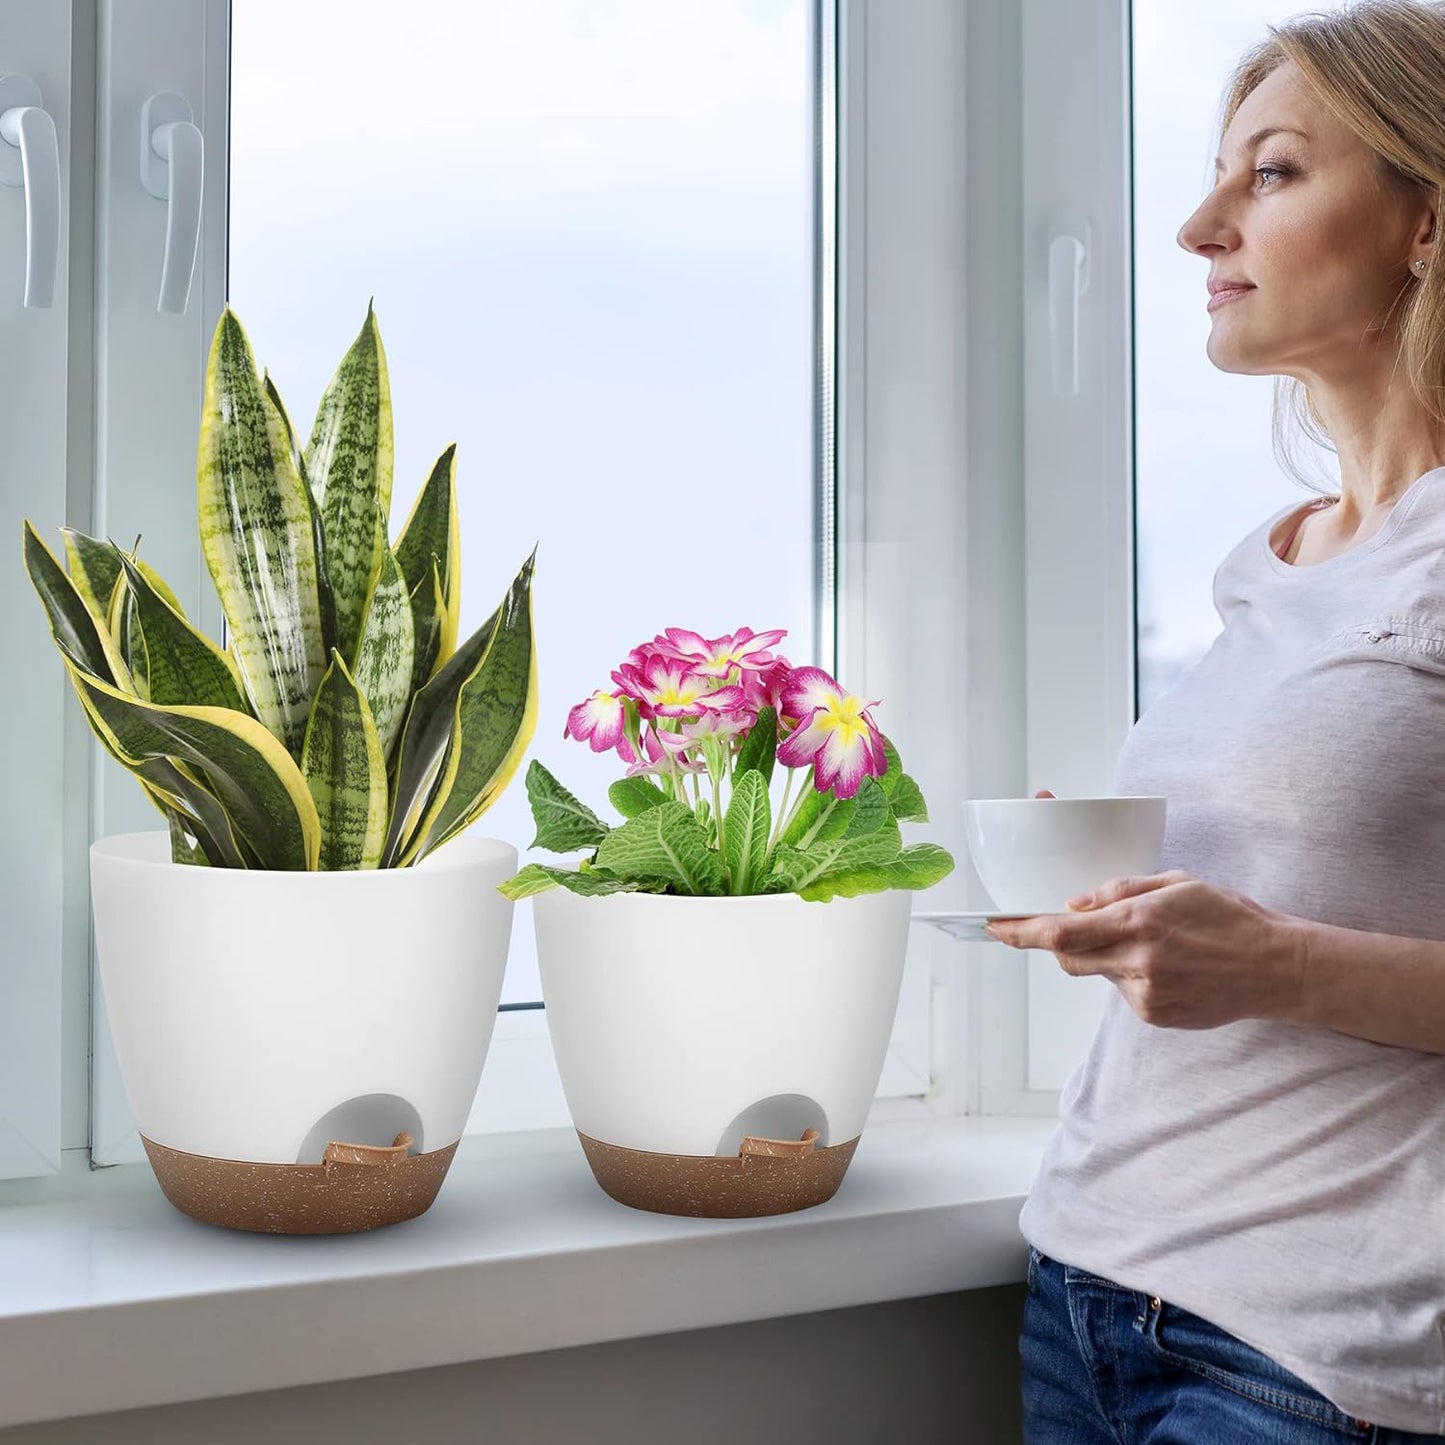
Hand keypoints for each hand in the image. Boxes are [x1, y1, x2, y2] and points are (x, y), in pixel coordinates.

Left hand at [984, 865, 1304, 1029]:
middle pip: (1067, 958)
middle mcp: (1137, 962)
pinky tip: (1170, 966)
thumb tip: (1074, 905)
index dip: (1020, 932)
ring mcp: (1146, 995)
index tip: (993, 926)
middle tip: (1063, 926)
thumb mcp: (1176, 884)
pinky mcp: (1155, 1016)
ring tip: (1155, 944)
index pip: (1060, 932)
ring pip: (1098, 973)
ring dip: (1106, 957)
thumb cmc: (1230, 917)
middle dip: (1057, 943)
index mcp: (1140, 922)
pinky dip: (1132, 975)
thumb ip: (1120, 891)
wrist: (1276, 969)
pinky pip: (1123, 992)